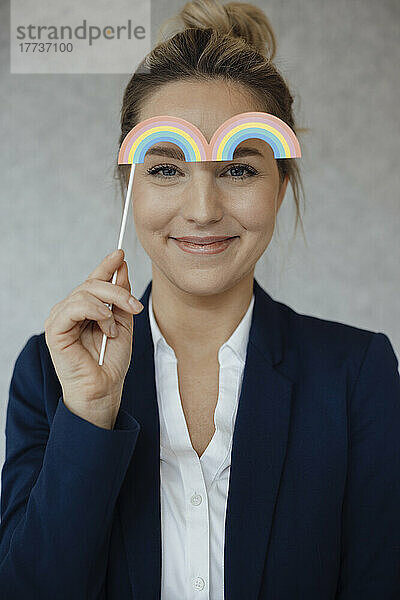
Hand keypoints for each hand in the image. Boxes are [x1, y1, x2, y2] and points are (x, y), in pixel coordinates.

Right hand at [44, 249, 143, 428]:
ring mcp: (60, 319)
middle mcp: (69, 310)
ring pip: (84, 292)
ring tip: (116, 327)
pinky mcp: (55, 330)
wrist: (104, 390)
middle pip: (91, 284)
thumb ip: (120, 297)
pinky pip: (74, 307)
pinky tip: (105, 327)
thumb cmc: (111, 362)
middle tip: (134, 306)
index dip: (106, 265)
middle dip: (117, 291)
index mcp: (84, 309)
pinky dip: (95, 312)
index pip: (93, 281)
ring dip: (108, 306)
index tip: (120, 254)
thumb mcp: (122, 322)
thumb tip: (121, 266)